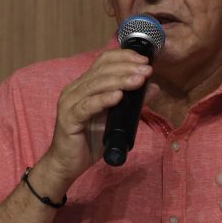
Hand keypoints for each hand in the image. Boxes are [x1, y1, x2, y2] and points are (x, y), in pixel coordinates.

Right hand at [39, 49, 152, 190]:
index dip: (124, 57)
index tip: (144, 60)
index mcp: (84, 86)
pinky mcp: (69, 119)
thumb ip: (132, 103)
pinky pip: (87, 106)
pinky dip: (103, 100)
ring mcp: (70, 103)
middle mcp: (74, 90)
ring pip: (96, 85)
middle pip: (101, 70)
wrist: (68, 164)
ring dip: (120, 81)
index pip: (103, 61)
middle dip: (127, 68)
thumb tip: (154, 87)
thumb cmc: (89, 141)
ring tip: (139, 80)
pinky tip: (118, 96)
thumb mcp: (116, 119)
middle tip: (146, 70)